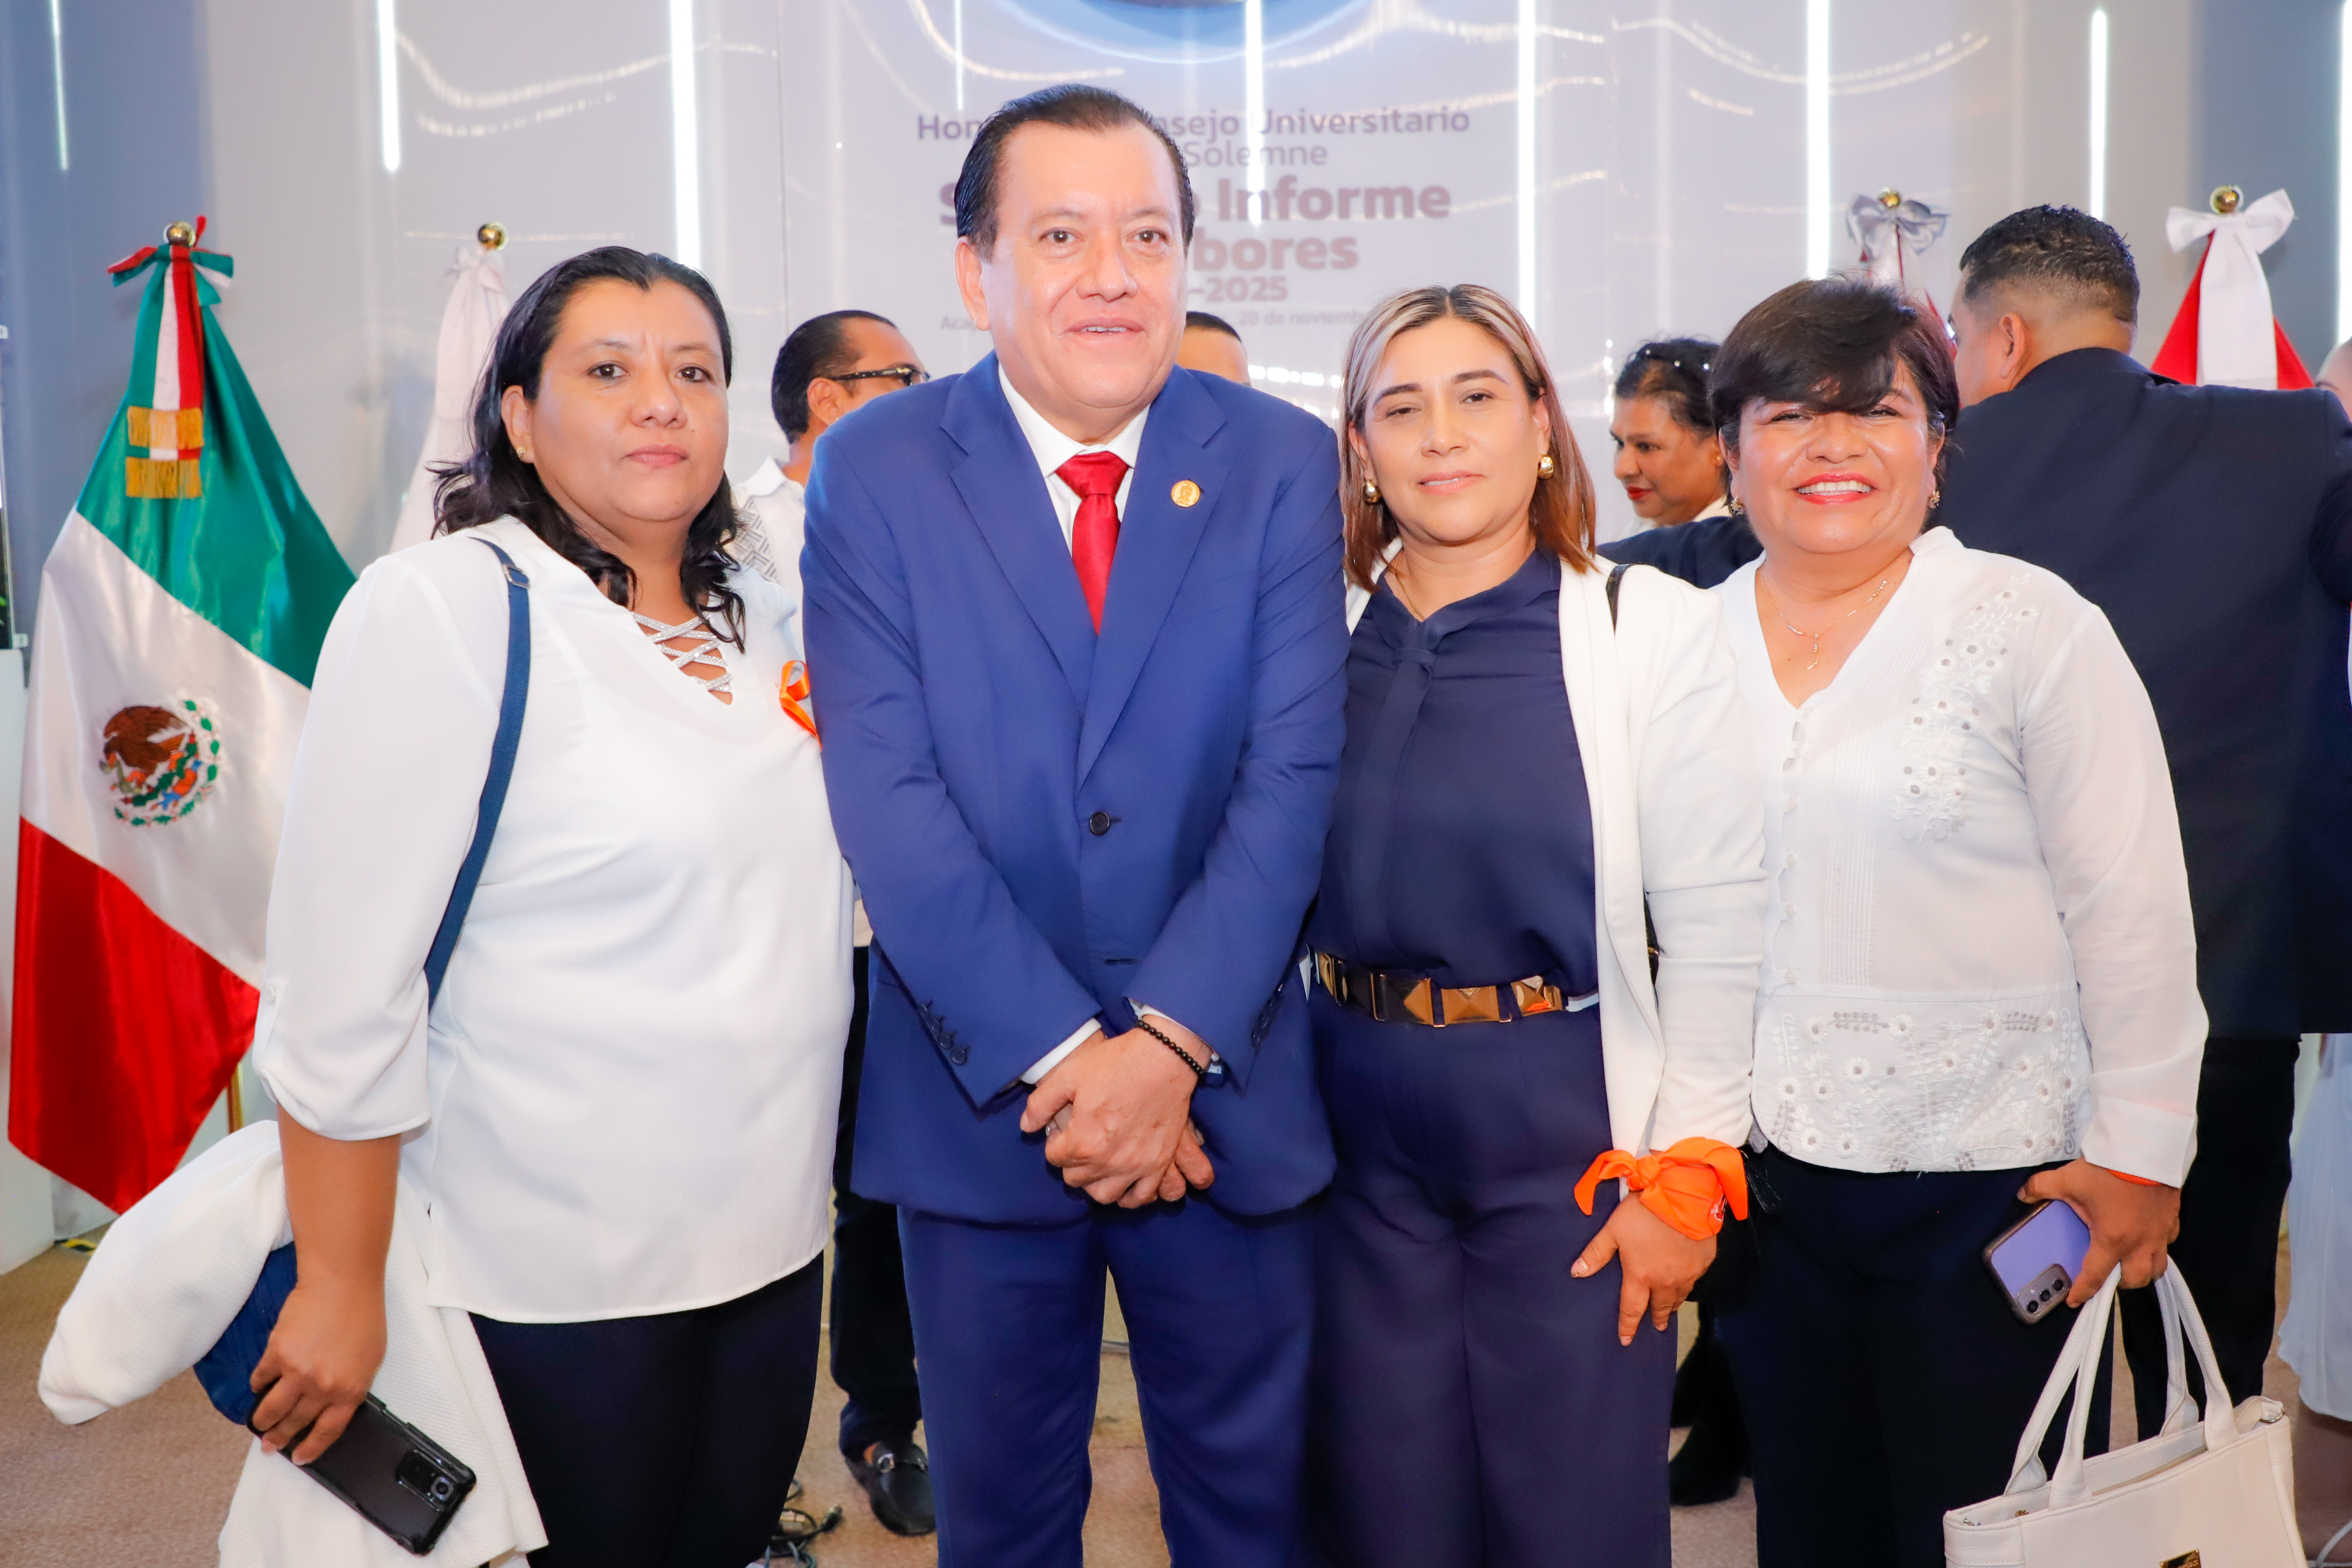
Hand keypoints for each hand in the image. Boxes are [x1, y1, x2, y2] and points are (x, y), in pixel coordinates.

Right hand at [247, 1275, 385, 1463]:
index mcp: (350, 1390)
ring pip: (272, 1409)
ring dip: (262, 1420)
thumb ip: (350, 1385)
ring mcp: (298, 1373)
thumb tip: (330, 1406)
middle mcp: (323, 1387)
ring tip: (258, 1424)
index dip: (312, 1447)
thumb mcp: (370, 1359)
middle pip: (296, 1422)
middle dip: (280, 1437)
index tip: (300, 1457)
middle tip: (270, 1445)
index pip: (328, 1431)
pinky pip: (260, 1379)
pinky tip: (257, 1387)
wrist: (343, 1284)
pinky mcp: (277, 1355)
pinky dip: (257, 1385)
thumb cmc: (362, 1315)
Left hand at [1021, 1025, 1212, 1205]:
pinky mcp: (1158, 1164)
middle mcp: (1108, 1162)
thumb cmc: (1116, 1064)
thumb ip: (1041, 1104)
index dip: (1055, 1141)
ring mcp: (1136, 1167)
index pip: (1054, 1158)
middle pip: (1076, 1179)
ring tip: (1098, 1162)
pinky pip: (1141, 1197)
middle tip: (1080, 1141)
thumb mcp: (1069, 1075)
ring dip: (1096, 1182)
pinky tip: (1124, 1179)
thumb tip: (1027, 1127)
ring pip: (1104, 1195)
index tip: (1063, 1128)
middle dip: (1072, 1162)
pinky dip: (1130, 1195)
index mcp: (1083, 1141)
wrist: (1164, 1058)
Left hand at [1572, 1196, 1716, 1346]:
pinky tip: (1686, 1281)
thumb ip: (1596, 1253)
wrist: (1683, 1197)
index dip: (1627, 1325)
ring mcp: (1687, 1273)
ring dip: (1673, 1304)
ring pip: (1679, 1296)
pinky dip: (1688, 1283)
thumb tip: (1576, 1273)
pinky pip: (1695, 1279)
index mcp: (1640, 1275)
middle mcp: (1665, 1281)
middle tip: (1656, 1327)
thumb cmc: (1643, 1212)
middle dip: (1656, 1318)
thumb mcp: (1613, 1229)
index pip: (1631, 1308)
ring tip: (1670, 1310)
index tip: (1625, 1340)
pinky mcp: (1704, 1262)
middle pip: (1660, 1306)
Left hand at [2020, 1158, 2179, 1306]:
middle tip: (2107, 1277)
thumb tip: (2022, 1194)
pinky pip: (2169, 1242)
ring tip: (2131, 1264)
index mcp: (2112, 1239)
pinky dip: (2159, 1246)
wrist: (2146, 1149)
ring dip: (2144, 1271)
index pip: (2095, 1276)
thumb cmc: (2108, 1168)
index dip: (2083, 1292)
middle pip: (2136, 1279)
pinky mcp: (2173, 1218)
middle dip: (2121, 1284)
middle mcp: (2140, 1243)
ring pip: (2159, 1266)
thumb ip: (2041, 1188)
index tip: (2074, 1301)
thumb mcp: (2068, 1178)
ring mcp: (2160, 1233)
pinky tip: (2148, 1237)